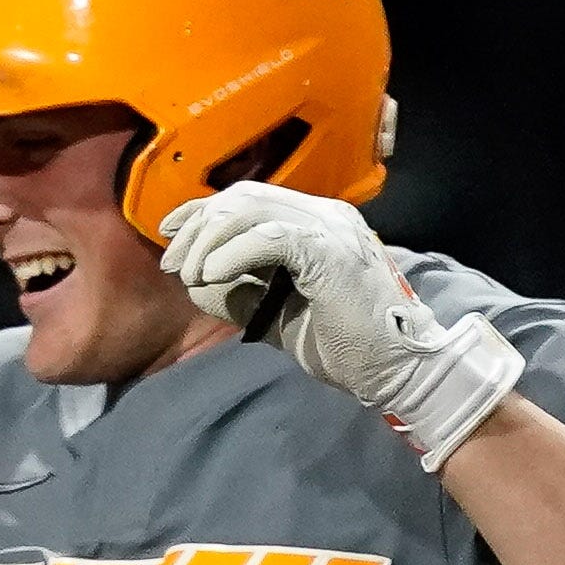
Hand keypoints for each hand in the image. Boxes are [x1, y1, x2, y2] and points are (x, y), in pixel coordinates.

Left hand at [156, 185, 522, 465]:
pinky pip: (270, 237)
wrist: (394, 367)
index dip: (203, 210)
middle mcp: (326, 215)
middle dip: (198, 226)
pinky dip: (233, 254)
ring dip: (209, 242)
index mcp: (317, 221)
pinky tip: (211, 276)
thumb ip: (238, 291)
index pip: (249, 197)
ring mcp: (332, 228)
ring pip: (251, 210)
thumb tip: (194, 280)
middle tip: (173, 264)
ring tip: (190, 275)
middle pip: (244, 196)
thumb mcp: (274, 313)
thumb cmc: (343, 345)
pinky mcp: (331, 252)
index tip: (170, 233)